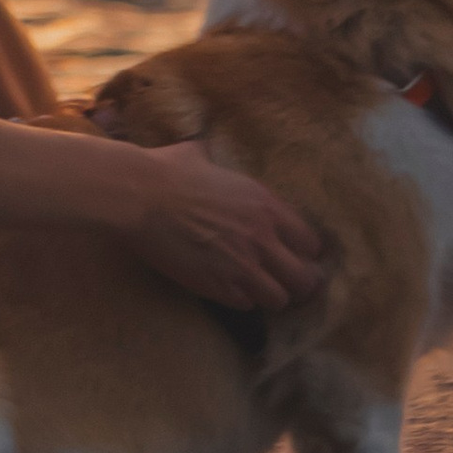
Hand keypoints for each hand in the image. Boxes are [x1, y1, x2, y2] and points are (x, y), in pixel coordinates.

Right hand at [125, 140, 325, 310]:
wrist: (140, 197)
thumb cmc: (169, 170)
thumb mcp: (204, 156)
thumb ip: (215, 159)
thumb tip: (202, 146)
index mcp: (266, 205)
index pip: (312, 243)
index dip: (304, 251)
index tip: (293, 253)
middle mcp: (263, 239)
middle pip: (305, 280)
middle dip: (298, 283)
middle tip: (283, 280)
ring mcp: (242, 267)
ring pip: (279, 300)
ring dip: (269, 296)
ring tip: (256, 288)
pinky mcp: (218, 287)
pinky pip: (246, 306)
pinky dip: (241, 301)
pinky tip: (229, 289)